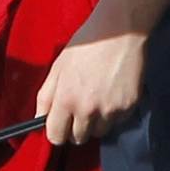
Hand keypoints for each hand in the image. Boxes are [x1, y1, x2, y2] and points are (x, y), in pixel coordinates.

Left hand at [37, 26, 147, 144]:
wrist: (121, 31)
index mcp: (66, 99)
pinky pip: (118, 122)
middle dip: (76, 128)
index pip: (56, 137)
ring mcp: (111, 110)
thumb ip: (46, 96)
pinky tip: (112, 94)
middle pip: (79, 138)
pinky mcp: (129, 107)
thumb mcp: (58, 67)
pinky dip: (114, 114)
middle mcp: (88, 109)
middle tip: (80, 109)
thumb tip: (39, 119)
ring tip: (97, 100)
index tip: (60, 125)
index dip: (57, 132)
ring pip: (99, 132)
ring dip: (96, 123)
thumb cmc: (86, 45)